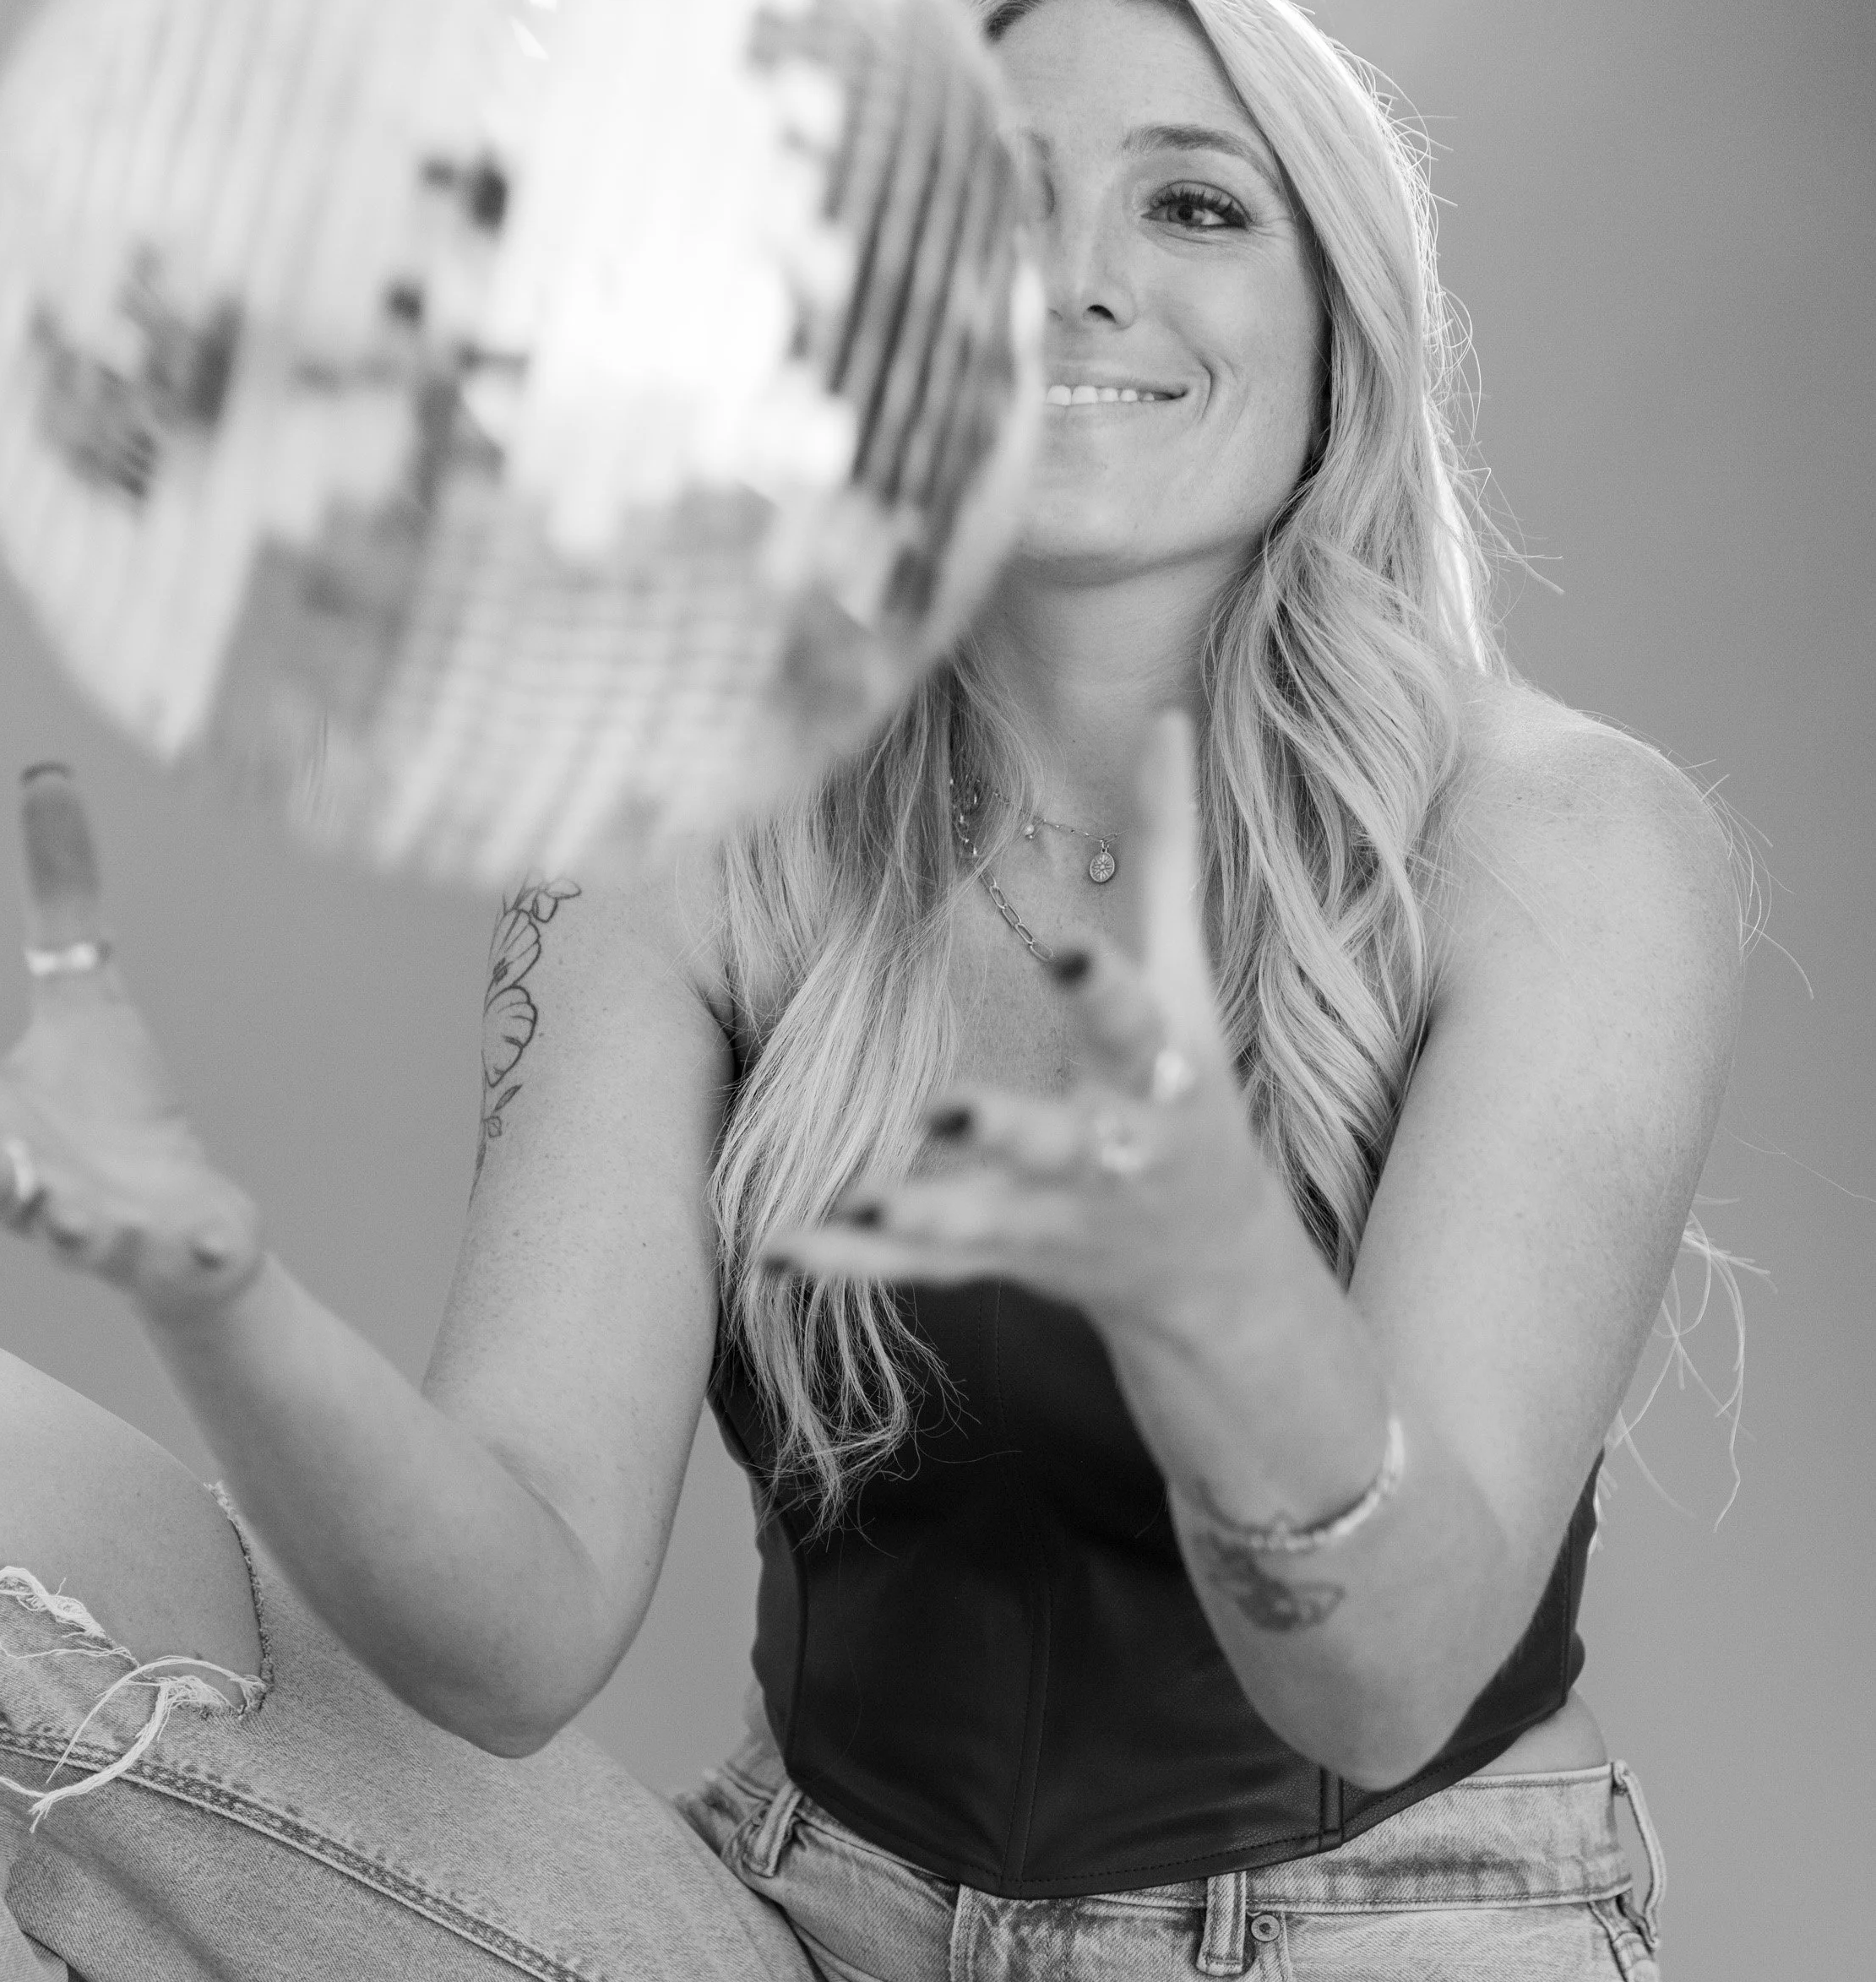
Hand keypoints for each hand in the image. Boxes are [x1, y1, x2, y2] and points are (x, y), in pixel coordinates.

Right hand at [0, 768, 262, 1322]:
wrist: (182, 1227)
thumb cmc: (113, 1114)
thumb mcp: (84, 997)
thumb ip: (60, 899)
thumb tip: (46, 776)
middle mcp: (26, 1181)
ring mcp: (93, 1227)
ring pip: (61, 1234)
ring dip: (63, 1224)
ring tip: (67, 1218)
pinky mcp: (166, 1255)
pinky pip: (176, 1259)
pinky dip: (193, 1250)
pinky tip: (216, 1236)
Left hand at [765, 713, 1263, 1330]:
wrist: (1206, 1256)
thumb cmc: (1189, 1082)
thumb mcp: (1187, 974)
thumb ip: (1169, 851)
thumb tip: (1168, 713)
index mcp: (1160, 1071)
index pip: (1133, 1023)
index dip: (1101, 987)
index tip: (1060, 948)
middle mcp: (1110, 1153)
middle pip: (1058, 1145)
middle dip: (1006, 1132)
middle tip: (942, 1108)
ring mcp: (1051, 1215)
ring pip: (983, 1219)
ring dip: (923, 1209)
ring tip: (860, 1195)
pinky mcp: (997, 1258)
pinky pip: (917, 1268)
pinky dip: (849, 1261)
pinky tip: (775, 1245)